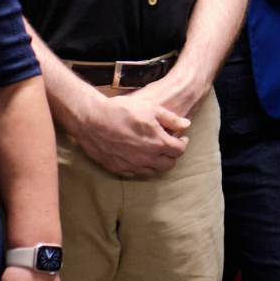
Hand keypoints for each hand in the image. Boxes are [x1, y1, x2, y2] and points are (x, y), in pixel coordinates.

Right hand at [71, 94, 188, 178]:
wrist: (92, 119)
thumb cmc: (121, 110)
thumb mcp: (151, 108)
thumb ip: (171, 119)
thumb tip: (186, 124)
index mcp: (157, 143)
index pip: (179, 150)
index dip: (183, 143)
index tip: (181, 138)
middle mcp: (146, 158)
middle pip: (169, 164)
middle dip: (172, 154)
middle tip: (170, 144)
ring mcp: (132, 165)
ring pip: (153, 170)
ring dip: (157, 161)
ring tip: (154, 149)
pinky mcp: (118, 169)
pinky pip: (135, 172)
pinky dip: (140, 165)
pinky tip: (138, 154)